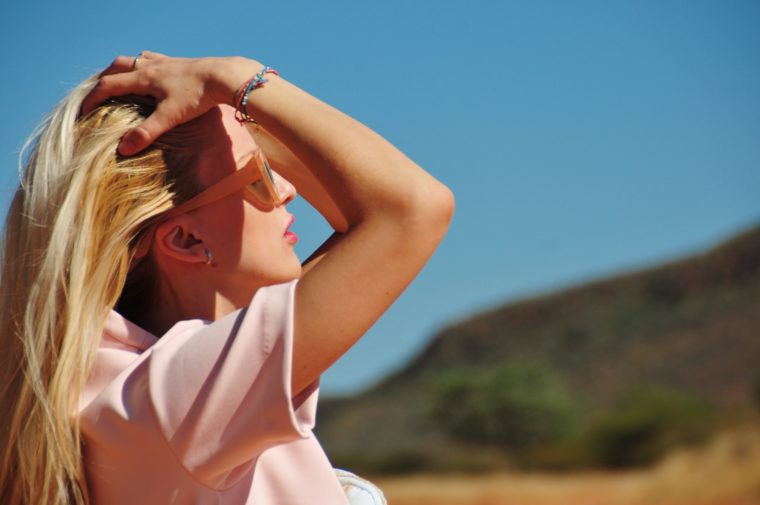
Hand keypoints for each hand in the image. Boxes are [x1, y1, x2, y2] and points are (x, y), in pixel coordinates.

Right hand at [80, 51, 257, 155]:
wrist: (224, 76)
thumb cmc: (197, 96)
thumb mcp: (170, 117)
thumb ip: (147, 132)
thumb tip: (123, 148)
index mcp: (143, 78)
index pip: (108, 85)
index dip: (92, 98)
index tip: (82, 111)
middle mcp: (150, 66)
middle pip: (117, 67)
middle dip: (103, 80)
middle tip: (97, 93)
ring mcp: (165, 63)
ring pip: (135, 60)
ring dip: (123, 70)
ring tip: (120, 81)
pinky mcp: (179, 63)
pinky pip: (154, 59)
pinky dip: (144, 64)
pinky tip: (151, 73)